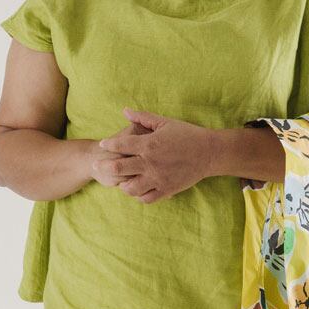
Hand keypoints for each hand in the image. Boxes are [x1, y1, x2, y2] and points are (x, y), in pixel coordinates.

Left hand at [90, 108, 213, 202]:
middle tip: (98, 166)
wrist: (209, 153)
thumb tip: (125, 111)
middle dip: (104, 167)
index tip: (103, 145)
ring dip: (122, 184)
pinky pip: (146, 198)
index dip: (108, 145)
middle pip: (118, 168)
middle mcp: (150, 162)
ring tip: (121, 180)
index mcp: (149, 144)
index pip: (120, 145)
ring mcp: (158, 178)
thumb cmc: (187, 134)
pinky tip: (138, 189)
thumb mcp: (165, 122)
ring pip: (130, 188)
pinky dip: (138, 195)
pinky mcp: (166, 190)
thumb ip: (143, 118)